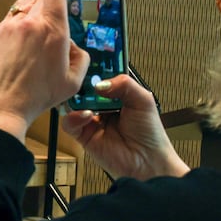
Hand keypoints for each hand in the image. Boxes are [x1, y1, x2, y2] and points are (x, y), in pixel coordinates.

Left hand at [0, 0, 88, 141]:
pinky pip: (10, 19)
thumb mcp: (72, 81)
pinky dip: (19, 18)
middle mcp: (29, 24)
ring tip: (39, 2)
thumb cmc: (35, 96)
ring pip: (23, 6)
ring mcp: (9, 28)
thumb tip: (74, 47)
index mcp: (52, 31)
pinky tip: (22, 26)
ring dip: (32, 0)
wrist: (1, 105)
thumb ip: (79, 58)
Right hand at [61, 75, 188, 179]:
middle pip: (84, 88)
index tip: (88, 58)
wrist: (148, 162)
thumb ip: (125, 84)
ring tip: (85, 97)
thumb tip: (101, 83)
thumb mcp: (144, 100)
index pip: (101, 76)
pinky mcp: (83, 135)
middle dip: (81, 81)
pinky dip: (74, 117)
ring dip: (77, 98)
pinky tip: (88, 115)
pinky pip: (70, 122)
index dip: (95, 68)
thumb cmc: (150, 134)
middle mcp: (102, 106)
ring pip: (73, 103)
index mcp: (116, 95)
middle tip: (81, 75)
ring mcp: (91, 119)